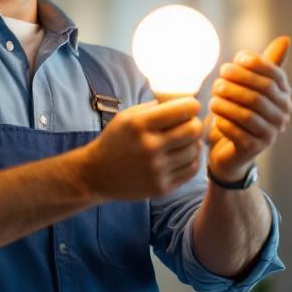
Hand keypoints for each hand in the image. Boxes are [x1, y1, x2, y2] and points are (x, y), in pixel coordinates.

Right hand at [79, 97, 203, 200]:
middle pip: (193, 130)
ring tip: (184, 141)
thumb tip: (184, 103)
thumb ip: (154, 108)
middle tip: (190, 124)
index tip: (190, 107)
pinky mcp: (161, 187)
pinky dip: (192, 160)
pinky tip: (182, 155)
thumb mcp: (127, 117)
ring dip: (193, 143)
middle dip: (195, 124)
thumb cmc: (115, 141)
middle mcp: (149, 147)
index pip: (182, 110)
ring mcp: (156, 170)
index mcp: (139, 125)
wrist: (97, 175)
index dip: (192, 105)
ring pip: (194, 150)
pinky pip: (191, 169)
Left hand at [206, 36, 291, 181]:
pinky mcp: (253, 149)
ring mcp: (270, 134)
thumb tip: (286, 39)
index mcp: (284, 96)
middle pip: (260, 93)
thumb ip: (262, 64)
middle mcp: (282, 115)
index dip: (256, 64)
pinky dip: (224, 122)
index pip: (275, 75)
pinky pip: (237, 132)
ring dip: (227, 103)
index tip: (235, 60)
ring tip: (213, 97)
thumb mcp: (250, 84)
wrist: (229, 148)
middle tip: (218, 79)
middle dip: (237, 83)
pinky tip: (215, 116)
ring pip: (247, 114)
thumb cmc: (239, 109)